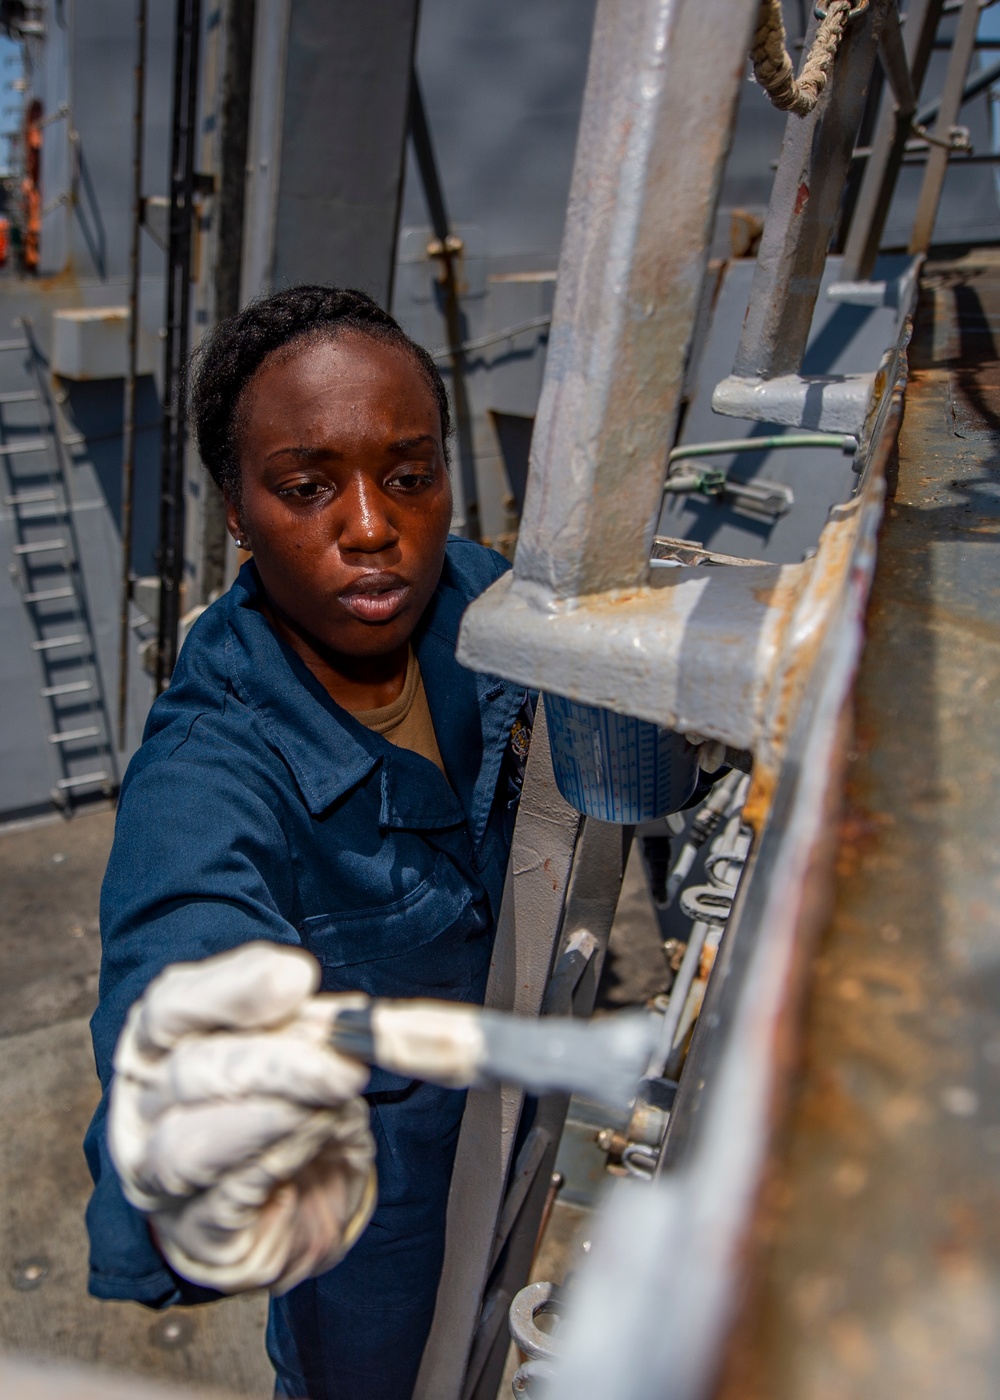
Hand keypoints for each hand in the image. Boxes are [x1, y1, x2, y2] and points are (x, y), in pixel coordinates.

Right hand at [108, 942, 376, 1294]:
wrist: (297, 1198)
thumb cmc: (288, 1104)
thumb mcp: (298, 1049)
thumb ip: (301, 1024)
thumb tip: (326, 1005)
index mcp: (156, 1043)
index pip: (171, 1006)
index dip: (232, 989)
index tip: (298, 978)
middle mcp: (142, 1109)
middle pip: (187, 1074)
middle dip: (272, 1063)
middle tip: (342, 1061)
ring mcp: (157, 1179)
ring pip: (190, 1145)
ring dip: (274, 1117)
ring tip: (334, 1100)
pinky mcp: (195, 1236)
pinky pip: (226, 1200)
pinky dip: (279, 1164)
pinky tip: (321, 1138)